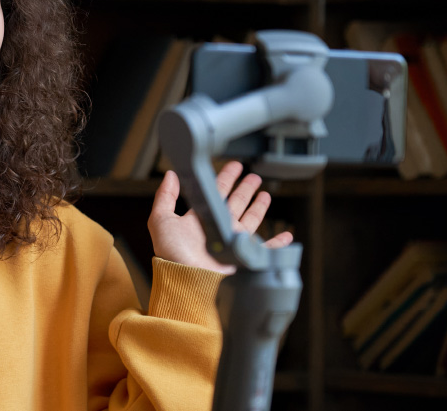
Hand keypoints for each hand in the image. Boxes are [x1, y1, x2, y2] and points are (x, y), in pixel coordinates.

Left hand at [147, 161, 292, 274]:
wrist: (187, 279)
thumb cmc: (172, 254)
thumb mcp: (161, 220)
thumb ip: (165, 196)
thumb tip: (170, 175)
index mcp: (201, 219)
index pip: (216, 192)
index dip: (226, 178)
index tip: (234, 166)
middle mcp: (218, 228)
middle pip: (236, 202)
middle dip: (244, 188)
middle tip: (253, 176)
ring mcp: (232, 242)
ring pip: (250, 219)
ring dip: (258, 206)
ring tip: (265, 194)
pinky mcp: (244, 256)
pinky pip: (266, 249)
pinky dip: (278, 244)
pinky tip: (286, 236)